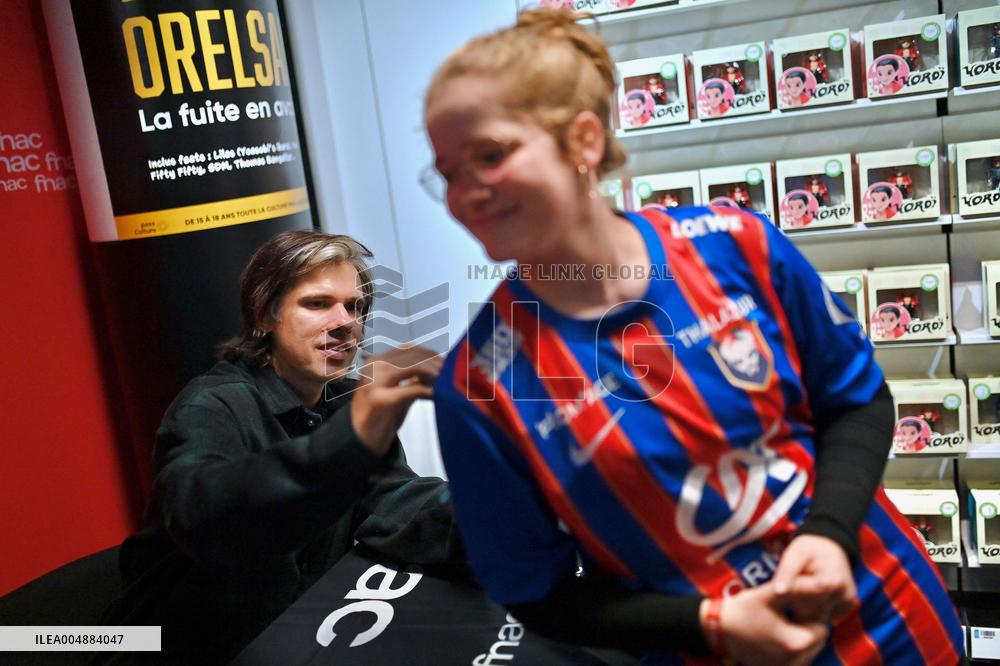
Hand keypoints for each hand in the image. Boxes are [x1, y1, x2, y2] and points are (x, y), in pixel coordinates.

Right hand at [350, 346, 442, 456]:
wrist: (359, 439)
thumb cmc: (380, 415)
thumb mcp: (396, 389)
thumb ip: (411, 377)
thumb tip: (437, 366)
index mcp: (377, 360)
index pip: (410, 349)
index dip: (433, 355)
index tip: (449, 365)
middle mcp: (375, 365)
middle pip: (416, 356)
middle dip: (438, 365)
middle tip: (454, 377)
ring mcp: (376, 381)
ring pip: (417, 368)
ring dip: (437, 376)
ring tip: (449, 386)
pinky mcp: (382, 399)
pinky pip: (415, 389)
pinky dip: (431, 391)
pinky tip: (440, 397)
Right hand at [709, 584, 827, 665]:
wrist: (718, 630)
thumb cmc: (743, 609)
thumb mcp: (770, 594)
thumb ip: (800, 587)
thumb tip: (827, 582)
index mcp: (796, 642)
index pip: (821, 626)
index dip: (810, 613)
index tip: (791, 607)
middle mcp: (795, 662)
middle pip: (816, 641)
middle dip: (806, 628)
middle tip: (784, 615)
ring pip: (807, 651)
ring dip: (799, 638)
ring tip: (778, 625)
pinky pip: (796, 660)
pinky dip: (789, 649)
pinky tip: (774, 637)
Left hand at [772, 534, 856, 623]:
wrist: (831, 548)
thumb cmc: (810, 549)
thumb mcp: (796, 553)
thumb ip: (787, 572)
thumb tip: (778, 591)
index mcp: (834, 581)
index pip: (804, 598)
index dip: (789, 593)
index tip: (778, 588)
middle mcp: (845, 596)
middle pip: (809, 611)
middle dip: (795, 600)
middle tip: (787, 586)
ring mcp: (847, 605)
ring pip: (814, 617)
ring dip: (802, 606)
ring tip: (797, 589)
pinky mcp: (844, 610)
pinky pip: (820, 617)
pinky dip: (811, 608)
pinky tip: (807, 595)